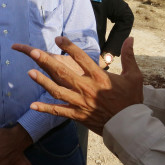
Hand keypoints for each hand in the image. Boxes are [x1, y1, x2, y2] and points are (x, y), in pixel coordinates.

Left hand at [12, 36, 142, 134]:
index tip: (58, 39)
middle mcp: (87, 88)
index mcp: (99, 77)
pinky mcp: (77, 115)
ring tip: (30, 73)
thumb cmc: (131, 100)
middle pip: (63, 73)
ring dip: (43, 82)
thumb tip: (130, 37)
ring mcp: (80, 103)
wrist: (129, 126)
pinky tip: (32, 105)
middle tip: (34, 52)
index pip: (82, 58)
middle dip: (47, 61)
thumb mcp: (134, 76)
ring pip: (57, 91)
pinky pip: (58, 112)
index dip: (69, 47)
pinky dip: (45, 109)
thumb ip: (129, 56)